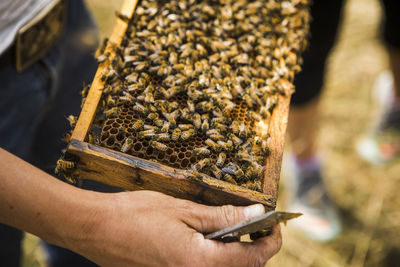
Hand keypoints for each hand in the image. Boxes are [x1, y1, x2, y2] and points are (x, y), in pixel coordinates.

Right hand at [71, 190, 281, 266]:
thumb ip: (223, 216)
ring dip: (235, 254)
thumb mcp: (183, 210)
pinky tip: (208, 238)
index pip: (252, 258)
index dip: (270, 241)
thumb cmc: (135, 215)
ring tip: (232, 229)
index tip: (276, 226)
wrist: (96, 230)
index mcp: (200, 263)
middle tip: (254, 225)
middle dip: (254, 249)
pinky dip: (214, 257)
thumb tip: (255, 215)